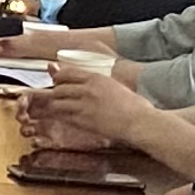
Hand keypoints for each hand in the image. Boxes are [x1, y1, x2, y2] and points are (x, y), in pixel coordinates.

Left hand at [22, 70, 145, 151]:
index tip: (57, 80)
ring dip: (55, 105)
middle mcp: (86, 89)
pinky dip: (61, 116)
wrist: (139, 121)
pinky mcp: (83, 121)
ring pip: (57, 102)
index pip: (67, 73)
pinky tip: (64, 118)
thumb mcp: (114, 85)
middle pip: (58, 88)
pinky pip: (63, 117)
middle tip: (58, 97)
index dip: (58, 76)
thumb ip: (98, 82)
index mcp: (96, 78)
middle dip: (55, 92)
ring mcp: (83, 105)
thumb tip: (88, 80)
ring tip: (59, 108)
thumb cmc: (134, 105)